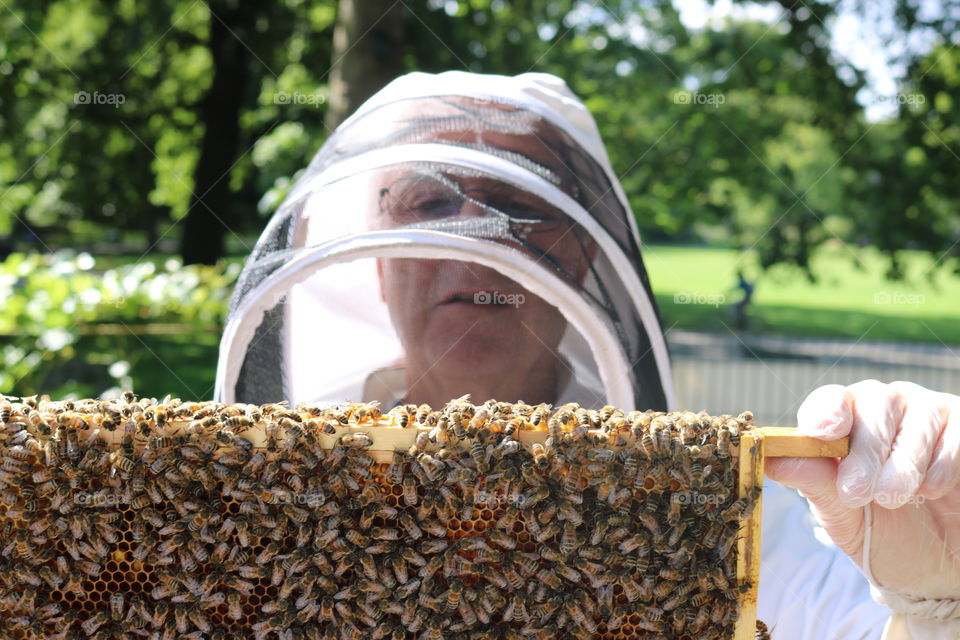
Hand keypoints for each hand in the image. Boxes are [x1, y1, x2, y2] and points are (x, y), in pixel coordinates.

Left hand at [765, 380, 959, 599]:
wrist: (938, 567)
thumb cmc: (882, 533)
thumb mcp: (842, 516)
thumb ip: (813, 483)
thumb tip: (770, 459)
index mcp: (844, 422)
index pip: (831, 400)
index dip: (826, 412)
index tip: (823, 433)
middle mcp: (884, 408)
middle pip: (873, 403)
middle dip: (864, 450)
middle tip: (856, 493)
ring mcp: (927, 414)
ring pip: (916, 416)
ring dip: (902, 462)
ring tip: (892, 498)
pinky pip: (954, 434)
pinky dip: (941, 464)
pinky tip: (931, 490)